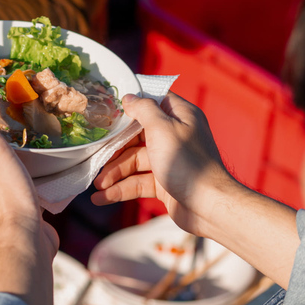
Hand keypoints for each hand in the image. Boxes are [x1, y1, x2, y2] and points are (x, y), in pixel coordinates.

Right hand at [91, 92, 240, 236]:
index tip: (108, 108)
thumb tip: (128, 97)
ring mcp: (168, 160)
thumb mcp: (162, 128)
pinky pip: (138, 182)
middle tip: (95, 155)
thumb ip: (143, 109)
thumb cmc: (187, 162)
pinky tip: (101, 198)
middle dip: (115, 149)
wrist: (209, 207)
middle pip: (136, 136)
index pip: (153, 102)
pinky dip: (120, 189)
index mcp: (179, 116)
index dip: (131, 104)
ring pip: (134, 162)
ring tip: (97, 184)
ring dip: (114, 173)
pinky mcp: (163, 183)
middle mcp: (174, 136)